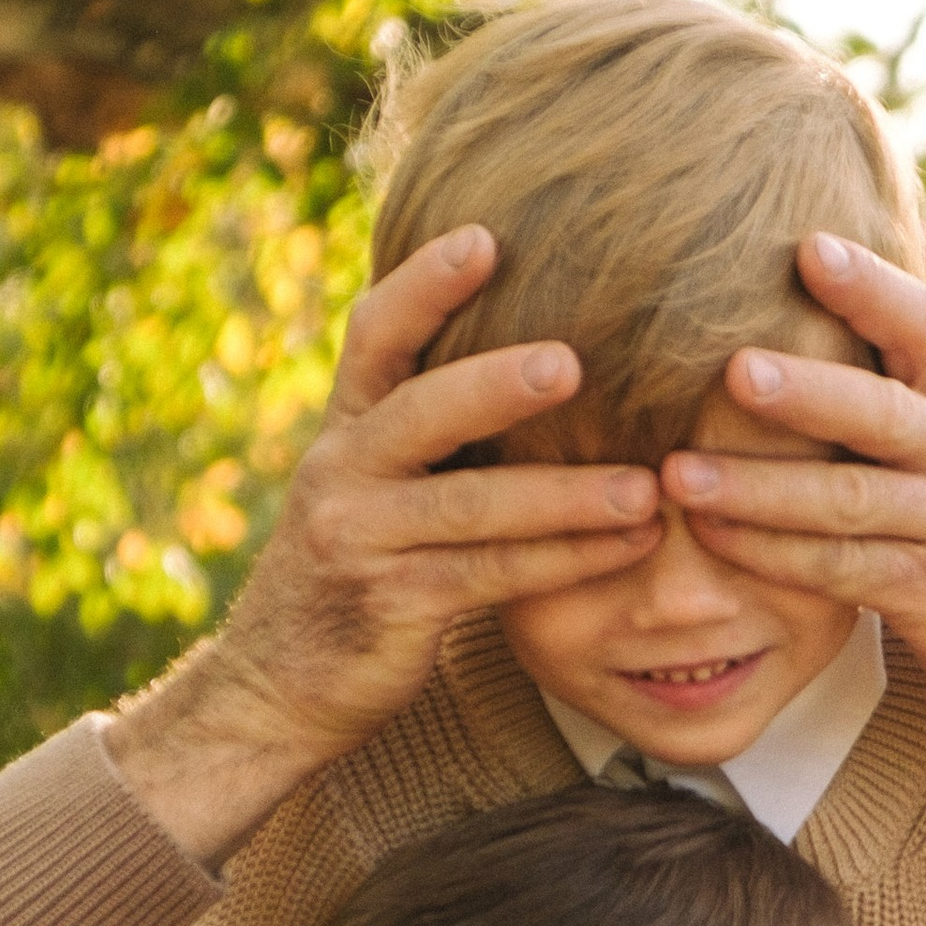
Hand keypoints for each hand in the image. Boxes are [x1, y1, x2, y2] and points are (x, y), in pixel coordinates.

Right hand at [104, 225, 662, 864]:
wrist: (278, 688)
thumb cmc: (356, 572)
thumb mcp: (372, 487)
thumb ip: (429, 431)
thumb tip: (543, 357)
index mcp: (345, 428)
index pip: (373, 336)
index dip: (423, 284)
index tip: (484, 237)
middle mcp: (342, 472)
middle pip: (421, 411)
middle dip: (496, 384)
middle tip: (575, 363)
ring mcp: (359, 541)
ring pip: (471, 507)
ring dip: (567, 496)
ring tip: (646, 488)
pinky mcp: (390, 607)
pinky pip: (491, 576)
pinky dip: (567, 560)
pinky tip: (630, 545)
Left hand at [662, 233, 925, 816]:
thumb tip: (923, 224)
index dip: (872, 285)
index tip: (808, 246)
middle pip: (884, 413)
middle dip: (808, 391)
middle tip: (732, 368)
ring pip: (852, 501)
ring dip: (761, 489)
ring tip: (680, 473)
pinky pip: (845, 572)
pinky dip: (776, 557)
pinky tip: (716, 540)